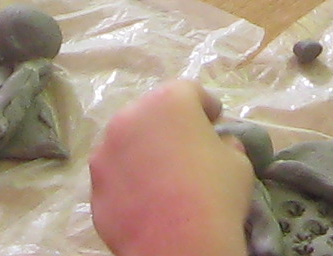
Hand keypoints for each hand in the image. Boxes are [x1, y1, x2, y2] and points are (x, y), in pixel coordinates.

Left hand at [90, 81, 253, 255]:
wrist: (178, 245)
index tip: (214, 122)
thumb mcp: (239, 162)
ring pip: (127, 142)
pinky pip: (116, 175)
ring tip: (163, 177)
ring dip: (144, 151)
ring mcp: (105, 153)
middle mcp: (129, 118)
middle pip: (152, 113)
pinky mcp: (94, 186)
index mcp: (168, 102)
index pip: (189, 91)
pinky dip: (129, 181)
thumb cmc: (215, 195)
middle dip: (170, 126)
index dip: (206, 106)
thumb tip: (219, 146)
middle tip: (188, 150)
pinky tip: (147, 200)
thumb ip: (225, 144)